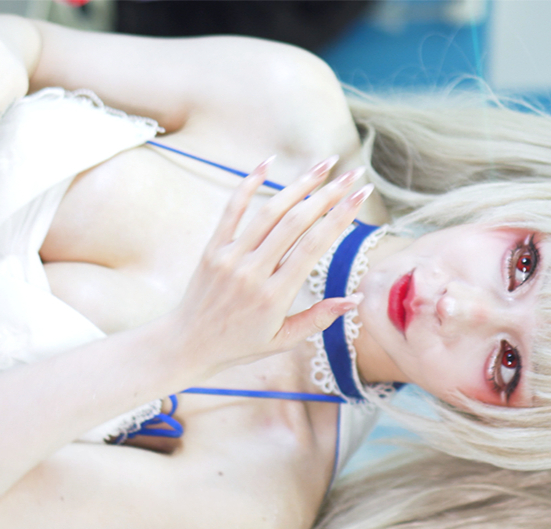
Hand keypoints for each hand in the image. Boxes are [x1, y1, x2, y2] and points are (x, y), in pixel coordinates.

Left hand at [171, 156, 373, 377]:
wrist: (189, 343)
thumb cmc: (240, 345)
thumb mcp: (283, 340)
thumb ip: (319, 318)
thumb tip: (356, 298)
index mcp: (274, 296)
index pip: (313, 247)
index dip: (340, 217)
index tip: (361, 195)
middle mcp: (253, 272)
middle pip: (296, 222)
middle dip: (329, 194)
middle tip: (354, 173)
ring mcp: (231, 257)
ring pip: (269, 212)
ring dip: (300, 184)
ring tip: (326, 163)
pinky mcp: (213, 248)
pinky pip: (232, 210)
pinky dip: (249, 184)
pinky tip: (269, 162)